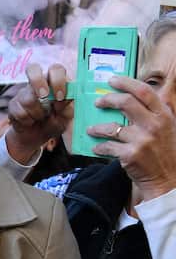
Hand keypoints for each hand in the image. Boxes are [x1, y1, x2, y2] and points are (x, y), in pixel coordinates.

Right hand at [7, 63, 72, 163]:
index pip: (55, 69)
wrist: (36, 136)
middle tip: (44, 96)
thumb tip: (66, 98)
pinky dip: (28, 120)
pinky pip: (20, 112)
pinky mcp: (13, 105)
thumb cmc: (53, 122)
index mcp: (54, 82)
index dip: (57, 80)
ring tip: (41, 118)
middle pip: (33, 68)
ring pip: (28, 98)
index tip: (60, 96)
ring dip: (37, 113)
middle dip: (39, 82)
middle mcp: (38, 84)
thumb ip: (68, 107)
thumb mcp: (65, 117)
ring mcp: (23, 93)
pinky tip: (30, 122)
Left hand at [88, 75, 175, 201]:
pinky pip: (107, 146)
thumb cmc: (164, 151)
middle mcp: (154, 125)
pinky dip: (99, 146)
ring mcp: (142, 140)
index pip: (144, 91)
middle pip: (126, 102)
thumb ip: (154, 112)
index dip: (126, 83)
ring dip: (97, 128)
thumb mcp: (167, 127)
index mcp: (164, 115)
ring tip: (91, 129)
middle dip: (108, 100)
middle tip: (98, 102)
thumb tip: (133, 95)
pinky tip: (96, 147)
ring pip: (111, 127)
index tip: (112, 80)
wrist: (166, 178)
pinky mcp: (130, 155)